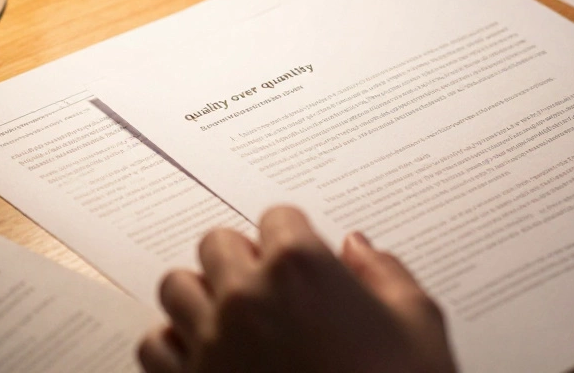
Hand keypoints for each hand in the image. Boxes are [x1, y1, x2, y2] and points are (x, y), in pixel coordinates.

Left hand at [138, 206, 456, 372]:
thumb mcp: (419, 326)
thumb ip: (386, 274)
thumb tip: (359, 249)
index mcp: (301, 268)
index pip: (278, 217)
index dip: (295, 238)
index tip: (305, 258)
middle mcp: (246, 296)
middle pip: (217, 243)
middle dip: (242, 259)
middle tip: (269, 286)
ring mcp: (210, 342)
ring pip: (177, 287)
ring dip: (202, 295)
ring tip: (232, 316)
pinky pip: (154, 345)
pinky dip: (174, 344)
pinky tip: (204, 355)